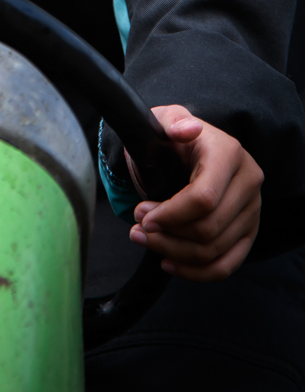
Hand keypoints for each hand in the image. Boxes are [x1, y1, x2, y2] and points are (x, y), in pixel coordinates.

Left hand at [125, 104, 262, 281]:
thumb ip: (172, 122)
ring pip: (215, 250)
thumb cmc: (174, 136)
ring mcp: (253, 210)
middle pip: (209, 228)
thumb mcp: (166, 119)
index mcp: (229, 153)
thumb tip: (186, 130)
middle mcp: (248, 183)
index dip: (171, 214)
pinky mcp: (248, 232)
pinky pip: (226, 265)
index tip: (142, 216)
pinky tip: (168, 263)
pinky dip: (196, 272)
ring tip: (145, 240)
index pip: (204, 198)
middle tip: (138, 228)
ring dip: (174, 253)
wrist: (191, 148)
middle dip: (167, 234)